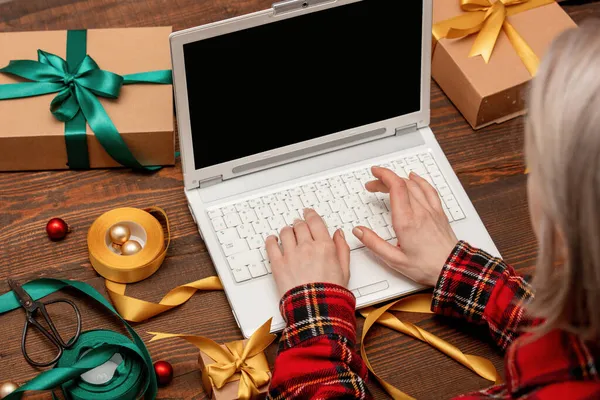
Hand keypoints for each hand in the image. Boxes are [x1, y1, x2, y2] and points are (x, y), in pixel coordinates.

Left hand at [266, 208, 349, 296]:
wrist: (315, 310)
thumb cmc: (331, 293)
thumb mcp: (345, 269)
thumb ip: (342, 248)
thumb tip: (338, 234)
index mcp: (324, 245)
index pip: (315, 222)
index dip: (310, 214)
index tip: (307, 212)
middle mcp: (307, 246)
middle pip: (299, 225)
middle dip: (299, 223)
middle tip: (298, 224)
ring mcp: (291, 254)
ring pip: (285, 232)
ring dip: (287, 230)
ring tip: (287, 233)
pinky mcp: (278, 264)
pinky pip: (271, 245)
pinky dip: (271, 240)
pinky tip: (272, 240)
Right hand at [352, 167, 457, 286]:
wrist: (452, 269)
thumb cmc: (426, 266)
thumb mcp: (394, 260)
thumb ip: (374, 244)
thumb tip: (359, 231)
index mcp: (406, 221)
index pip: (396, 187)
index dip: (383, 175)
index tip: (374, 173)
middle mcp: (419, 212)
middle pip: (402, 184)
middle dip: (385, 179)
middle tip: (373, 185)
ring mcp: (431, 210)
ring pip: (414, 185)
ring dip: (399, 180)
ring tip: (388, 182)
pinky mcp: (439, 213)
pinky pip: (429, 190)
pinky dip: (419, 181)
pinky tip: (414, 178)